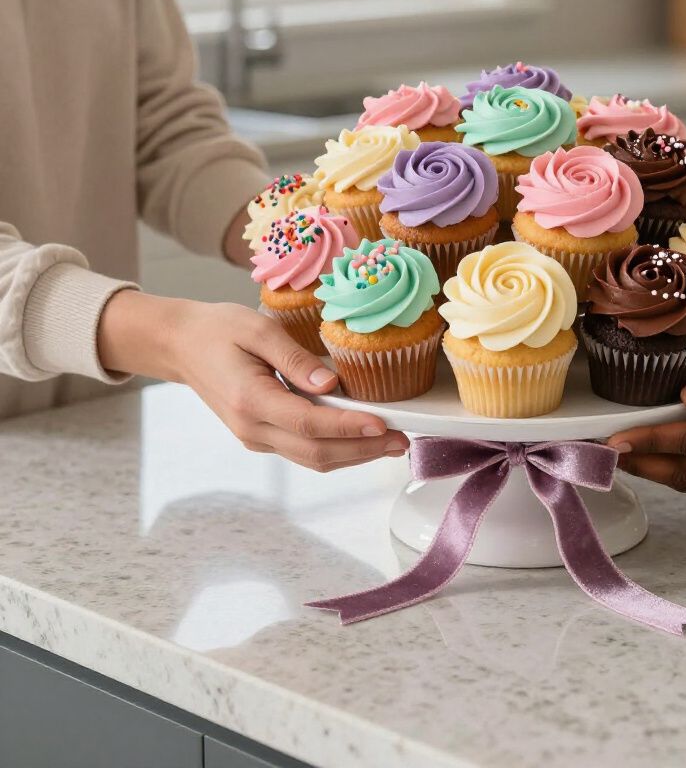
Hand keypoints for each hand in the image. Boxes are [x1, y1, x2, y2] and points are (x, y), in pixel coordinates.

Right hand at [99, 292, 408, 470]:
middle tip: (402, 441)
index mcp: (250, 400)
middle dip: (362, 451)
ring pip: (311, 458)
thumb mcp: (257, 329)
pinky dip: (336, 449)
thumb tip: (332, 384)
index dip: (348, 427)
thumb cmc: (218, 329)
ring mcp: (255, 437)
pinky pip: (303, 451)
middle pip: (315, 452)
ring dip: (354, 456)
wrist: (180, 345)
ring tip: (391, 444)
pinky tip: (361, 440)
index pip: (308, 423)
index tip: (382, 425)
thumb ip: (295, 358)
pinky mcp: (261, 436)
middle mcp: (252, 428)